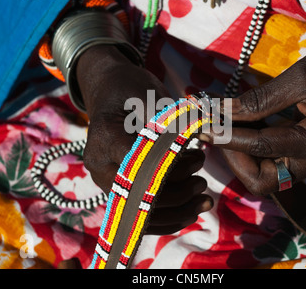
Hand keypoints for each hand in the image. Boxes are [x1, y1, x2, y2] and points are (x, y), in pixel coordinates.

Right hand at [76, 45, 212, 234]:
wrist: (107, 90)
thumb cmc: (130, 88)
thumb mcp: (150, 96)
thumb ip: (171, 123)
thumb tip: (201, 142)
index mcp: (105, 138)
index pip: (141, 165)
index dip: (172, 169)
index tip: (197, 158)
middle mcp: (100, 165)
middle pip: (140, 195)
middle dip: (178, 194)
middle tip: (203, 181)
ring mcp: (106, 179)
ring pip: (140, 214)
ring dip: (177, 212)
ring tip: (205, 198)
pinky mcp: (117, 187)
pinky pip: (141, 214)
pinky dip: (168, 217)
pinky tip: (192, 210)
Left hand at [201, 37, 305, 195]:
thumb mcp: (301, 77)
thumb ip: (260, 99)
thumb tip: (221, 111)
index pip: (260, 147)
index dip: (227, 135)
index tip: (201, 121)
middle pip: (261, 180)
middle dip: (234, 156)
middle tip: (216, 128)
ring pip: (263, 172)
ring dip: (238, 150)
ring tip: (219, 122)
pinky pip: (271, 156)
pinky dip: (250, 142)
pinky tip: (237, 119)